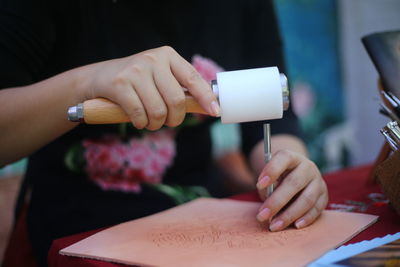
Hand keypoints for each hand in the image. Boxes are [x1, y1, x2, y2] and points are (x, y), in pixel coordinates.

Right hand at [84, 46, 219, 129]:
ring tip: (150, 121)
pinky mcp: (120, 84)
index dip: (205, 97)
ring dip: (156, 124)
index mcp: (167, 55)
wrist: (99, 78)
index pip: (193, 78)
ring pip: (158, 111)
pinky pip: (139, 114)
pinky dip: (141, 123)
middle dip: (174, 119)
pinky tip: (137, 120)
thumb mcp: (159, 77)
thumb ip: (179, 87)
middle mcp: (153, 59)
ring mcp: (136, 71)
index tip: (215, 111)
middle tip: (168, 122)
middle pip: (176, 100)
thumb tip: (208, 105)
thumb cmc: (137, 82)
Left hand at [255, 149, 327, 230]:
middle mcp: (307, 167)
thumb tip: (268, 205)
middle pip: (294, 183)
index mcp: (292, 158)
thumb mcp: (272, 177)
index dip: (272, 171)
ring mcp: (318, 181)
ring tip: (274, 225)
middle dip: (276, 202)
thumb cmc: (279, 178)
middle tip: (262, 215)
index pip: (284, 158)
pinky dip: (306, 218)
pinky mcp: (324, 195)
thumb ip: (268, 187)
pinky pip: (317, 209)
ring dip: (289, 215)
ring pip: (307, 199)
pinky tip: (295, 225)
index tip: (259, 185)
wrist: (297, 176)